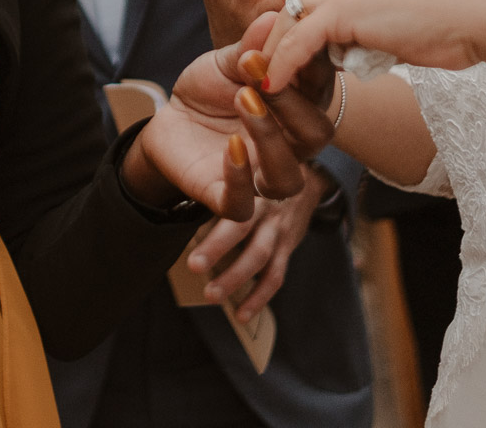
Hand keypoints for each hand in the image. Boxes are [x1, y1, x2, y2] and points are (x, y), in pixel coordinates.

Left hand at [123, 49, 315, 221]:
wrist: (169, 118)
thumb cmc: (211, 88)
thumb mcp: (229, 59)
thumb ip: (253, 42)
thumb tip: (280, 11)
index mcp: (299, 108)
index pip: (322, 89)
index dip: (313, 64)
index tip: (290, 36)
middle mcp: (289, 146)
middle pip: (316, 135)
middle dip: (291, 103)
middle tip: (257, 71)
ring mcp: (260, 174)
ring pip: (287, 178)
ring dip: (270, 139)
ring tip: (243, 101)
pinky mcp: (227, 197)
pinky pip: (242, 204)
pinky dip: (239, 176)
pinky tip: (229, 146)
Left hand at [187, 170, 325, 322]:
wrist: (305, 179)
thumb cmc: (259, 176)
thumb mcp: (245, 170)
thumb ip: (221, 184)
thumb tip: (180, 195)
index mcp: (250, 185)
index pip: (233, 196)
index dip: (218, 204)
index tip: (197, 210)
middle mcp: (266, 206)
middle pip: (242, 228)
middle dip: (218, 248)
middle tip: (194, 266)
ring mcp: (279, 229)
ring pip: (259, 257)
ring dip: (235, 279)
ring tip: (211, 296)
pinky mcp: (288, 247)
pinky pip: (275, 276)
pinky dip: (258, 297)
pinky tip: (241, 314)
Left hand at [264, 0, 485, 94]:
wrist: (483, 15)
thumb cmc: (458, 26)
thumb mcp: (403, 28)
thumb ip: (373, 35)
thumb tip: (355, 57)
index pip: (314, 2)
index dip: (298, 35)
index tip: (288, 68)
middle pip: (294, 9)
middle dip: (275, 45)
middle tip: (262, 79)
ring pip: (289, 23)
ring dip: (272, 56)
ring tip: (260, 88)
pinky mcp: (343, 9)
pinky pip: (298, 41)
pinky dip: (282, 65)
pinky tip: (270, 88)